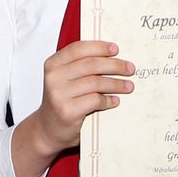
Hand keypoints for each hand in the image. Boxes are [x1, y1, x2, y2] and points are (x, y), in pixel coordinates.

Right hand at [11, 39, 132, 176]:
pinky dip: (109, 100)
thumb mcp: (64, 79)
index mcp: (53, 64)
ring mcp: (59, 94)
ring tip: (128, 86)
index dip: (99, 47)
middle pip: (91, 64)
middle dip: (115, 65)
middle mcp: (54, 77)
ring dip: (116, 84)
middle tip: (129, 68)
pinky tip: (114, 101)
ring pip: (96, 82)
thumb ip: (80, 67)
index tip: (116, 49)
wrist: (47, 129)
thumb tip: (112, 56)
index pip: (79, 49)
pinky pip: (96, 100)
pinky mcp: (68, 111)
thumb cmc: (61, 102)